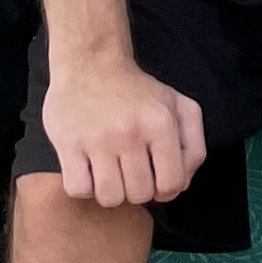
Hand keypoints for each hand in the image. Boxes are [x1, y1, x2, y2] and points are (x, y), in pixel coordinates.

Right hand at [44, 49, 208, 207]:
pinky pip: (78, 190)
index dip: (166, 190)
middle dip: (138, 190)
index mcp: (161, 124)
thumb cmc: (137, 92)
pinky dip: (85, 187)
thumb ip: (193, 146)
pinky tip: (89, 170)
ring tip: (110, 174)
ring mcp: (97, 140)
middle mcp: (130, 133)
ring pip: (109, 197)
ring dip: (111, 192)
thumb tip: (183, 183)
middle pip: (139, 194)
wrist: (91, 64)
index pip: (172, 183)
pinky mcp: (68, 144)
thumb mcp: (180, 106)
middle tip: (131, 173)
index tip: (155, 180)